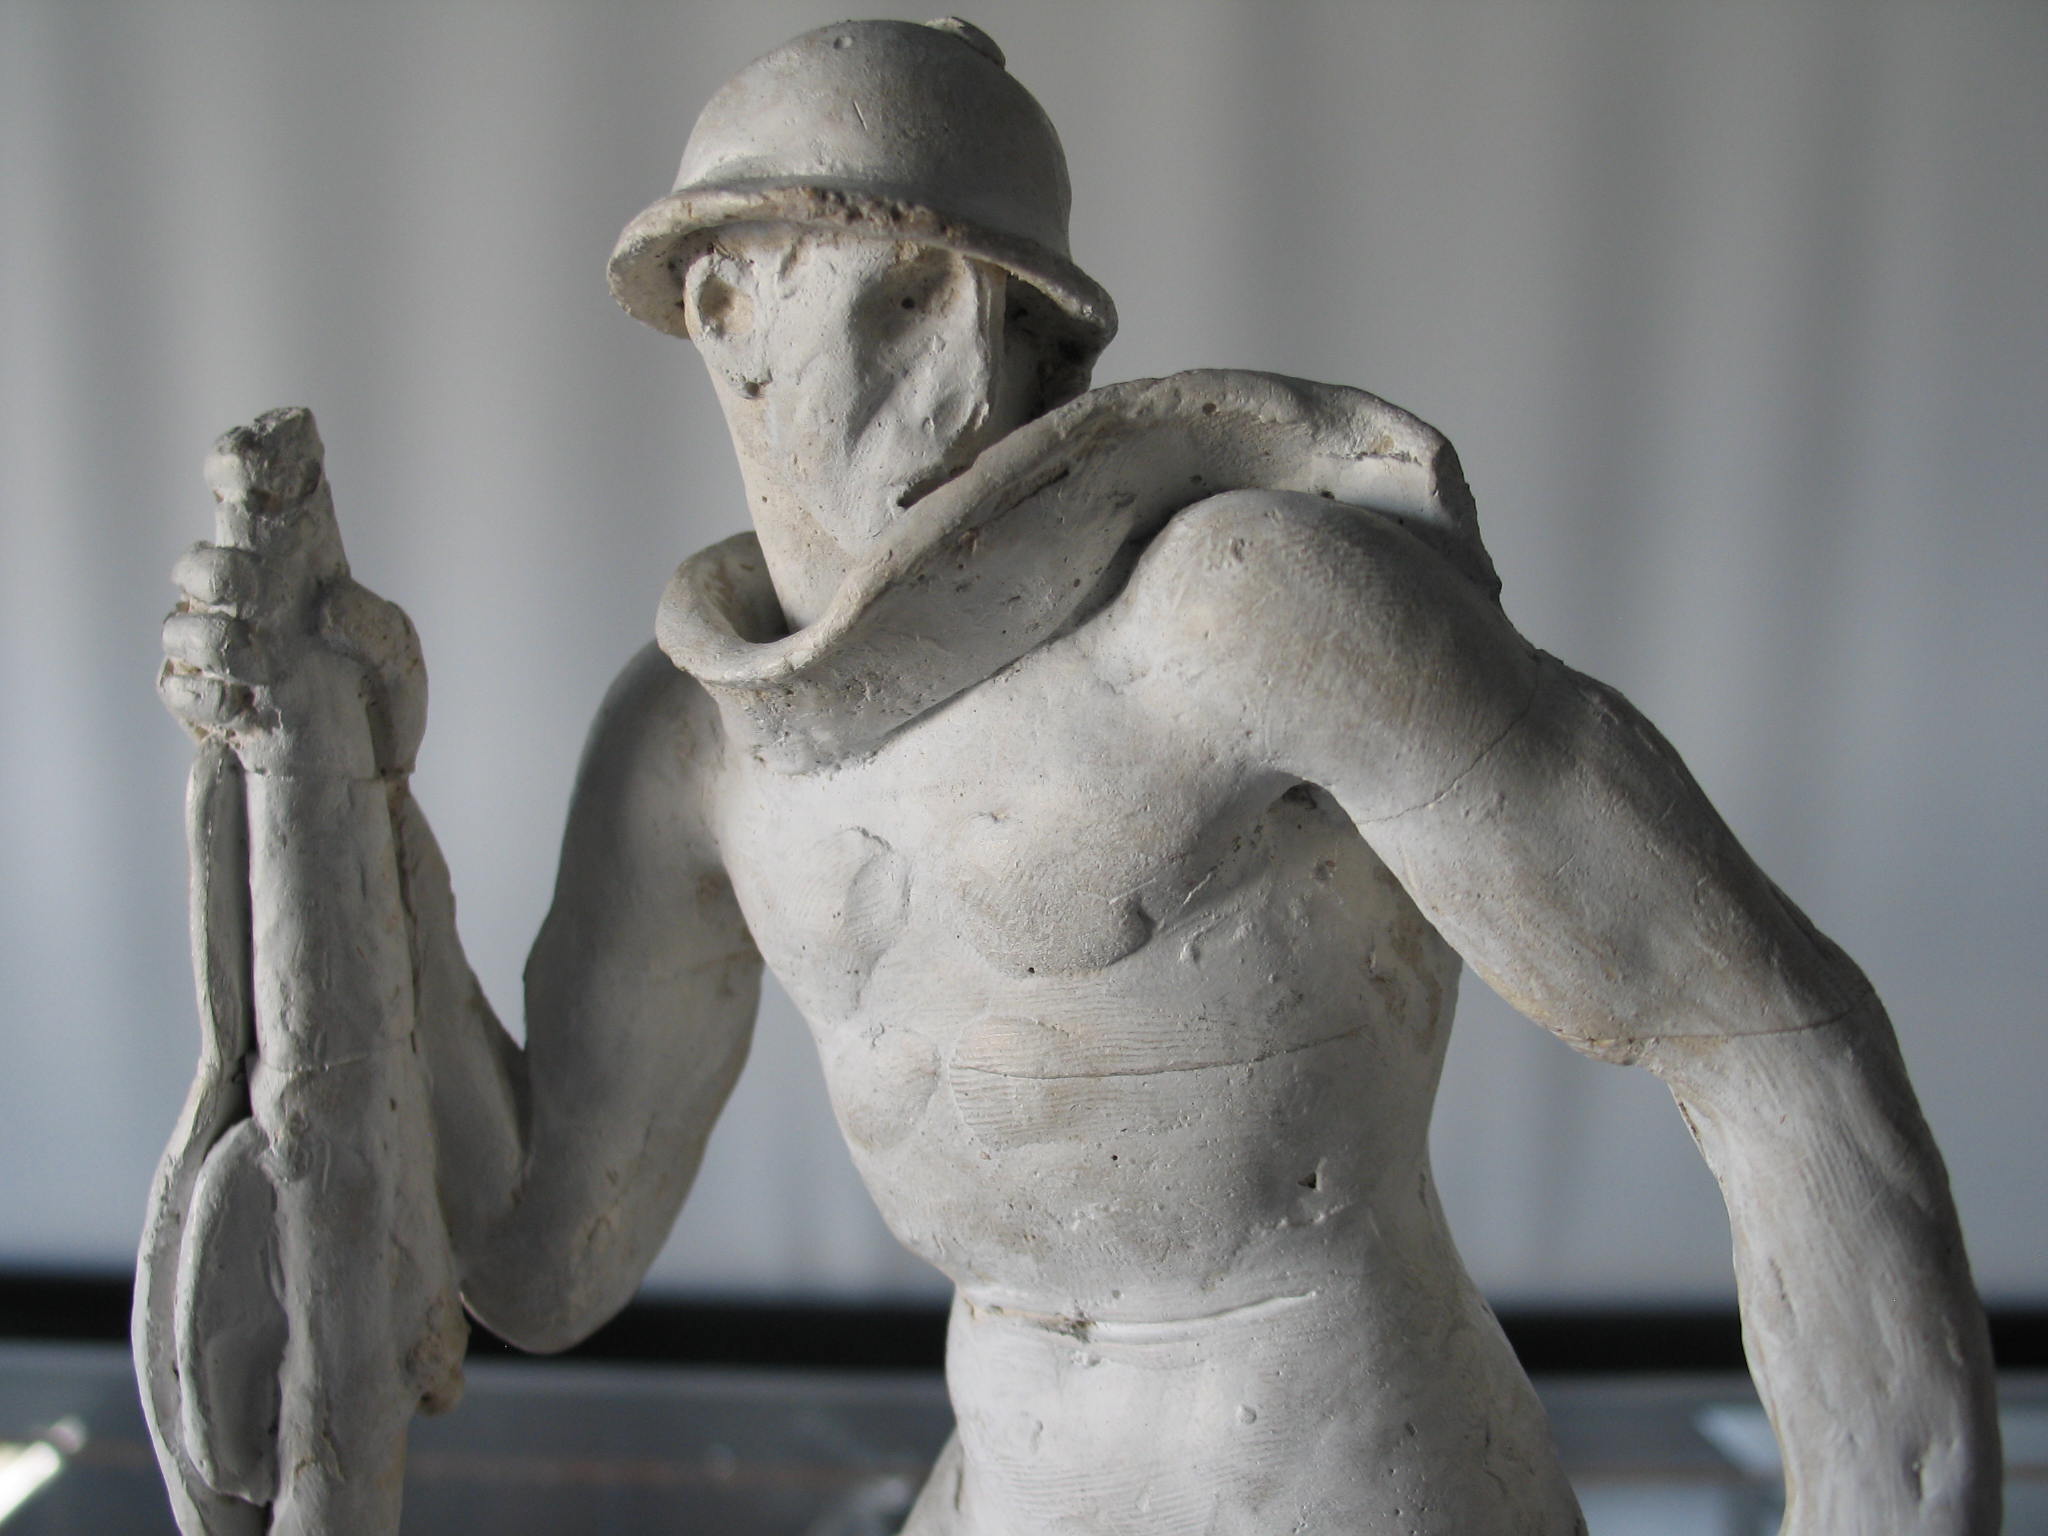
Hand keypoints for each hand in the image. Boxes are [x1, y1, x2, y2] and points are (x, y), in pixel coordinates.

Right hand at [159, 408, 424, 777]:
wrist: (369, 780)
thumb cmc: (383, 705)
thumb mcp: (399, 658)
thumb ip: (371, 625)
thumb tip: (322, 608)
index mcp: (294, 572)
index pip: (250, 502)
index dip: (236, 466)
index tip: (243, 454)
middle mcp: (246, 603)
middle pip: (199, 562)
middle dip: (217, 569)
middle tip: (253, 586)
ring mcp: (217, 651)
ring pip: (178, 623)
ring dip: (210, 636)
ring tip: (259, 660)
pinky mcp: (201, 703)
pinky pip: (176, 685)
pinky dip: (204, 695)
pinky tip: (243, 710)